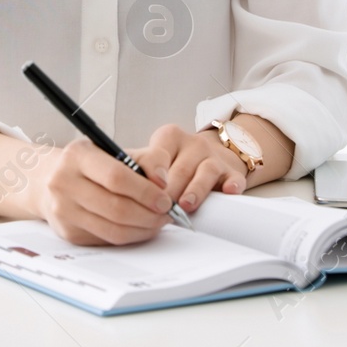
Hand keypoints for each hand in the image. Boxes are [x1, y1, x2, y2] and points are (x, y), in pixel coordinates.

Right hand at [31, 138, 174, 245]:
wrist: (49, 180)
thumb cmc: (90, 165)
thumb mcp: (114, 151)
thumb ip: (146, 159)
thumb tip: (163, 182)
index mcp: (77, 155)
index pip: (116, 177)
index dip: (145, 191)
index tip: (165, 198)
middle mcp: (64, 182)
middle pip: (116, 208)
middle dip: (149, 215)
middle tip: (167, 214)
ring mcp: (64, 210)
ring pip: (113, 229)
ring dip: (143, 229)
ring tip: (158, 222)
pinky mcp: (68, 232)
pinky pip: (107, 240)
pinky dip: (130, 237)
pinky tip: (140, 228)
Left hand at [131, 123, 248, 214]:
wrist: (213, 153)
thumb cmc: (176, 161)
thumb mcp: (156, 157)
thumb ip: (138, 166)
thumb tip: (113, 183)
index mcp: (169, 138)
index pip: (157, 154)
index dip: (151, 173)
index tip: (147, 188)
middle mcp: (193, 144)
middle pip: (180, 168)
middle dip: (170, 191)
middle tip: (161, 208)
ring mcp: (214, 157)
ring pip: (206, 172)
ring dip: (195, 190)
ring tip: (185, 205)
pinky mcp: (232, 172)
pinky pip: (233, 178)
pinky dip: (231, 186)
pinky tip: (227, 192)